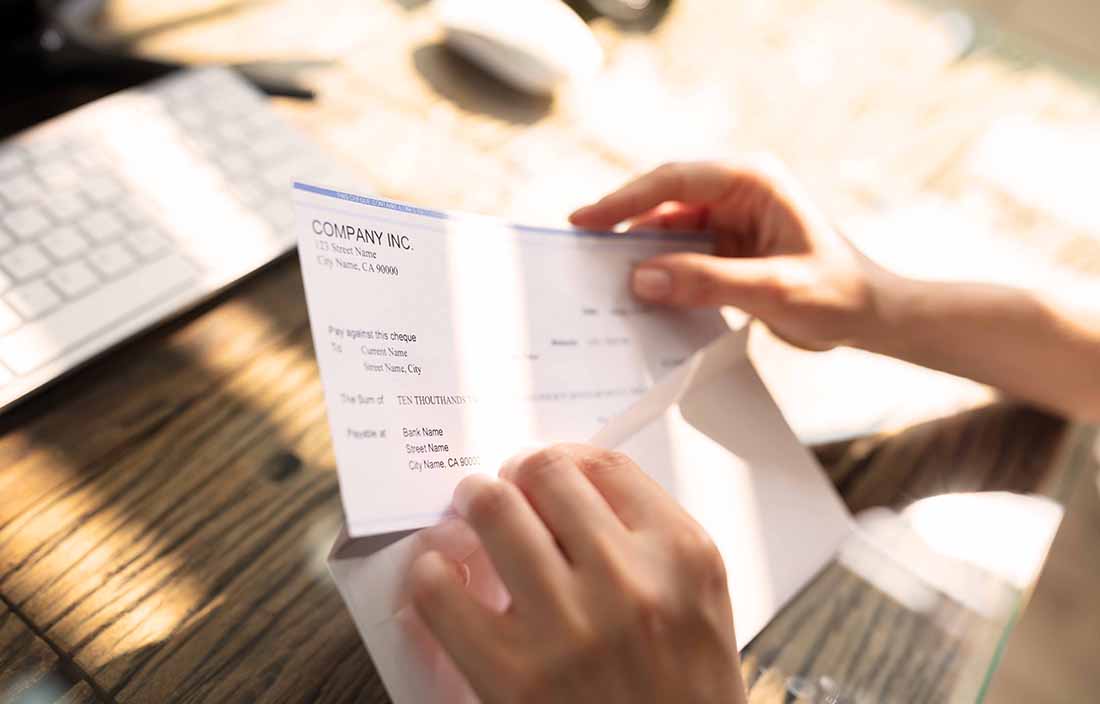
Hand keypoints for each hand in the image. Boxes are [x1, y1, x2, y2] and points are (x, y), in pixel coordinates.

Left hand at [408, 445, 745, 703]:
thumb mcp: (698, 602)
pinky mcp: (513, 676)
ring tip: (465, 519)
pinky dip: (433, 573)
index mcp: (681, 555)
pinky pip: (442, 590)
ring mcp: (568, 626)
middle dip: (513, 476)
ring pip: (492, 509)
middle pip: (543, 472)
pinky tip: (442, 578)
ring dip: (471, 506)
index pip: (603, 465)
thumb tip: (557, 491)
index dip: (561, 459)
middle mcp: (628, 580)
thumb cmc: (684, 693)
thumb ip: (646, 539)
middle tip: (499, 491)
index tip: (541, 472)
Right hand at [570, 158, 891, 350]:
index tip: (585, 220)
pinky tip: (637, 294)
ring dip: (639, 253)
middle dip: (623, 225)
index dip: (625, 199)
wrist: (872, 317)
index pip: (675, 180)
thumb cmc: (837, 294)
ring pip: (668, 230)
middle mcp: (738, 193)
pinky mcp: (728, 248)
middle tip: (579, 250)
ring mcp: (731, 220)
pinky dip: (659, 272)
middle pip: (664, 201)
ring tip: (600, 277)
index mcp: (753, 181)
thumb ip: (705, 282)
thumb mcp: (772, 289)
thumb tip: (639, 280)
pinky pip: (681, 255)